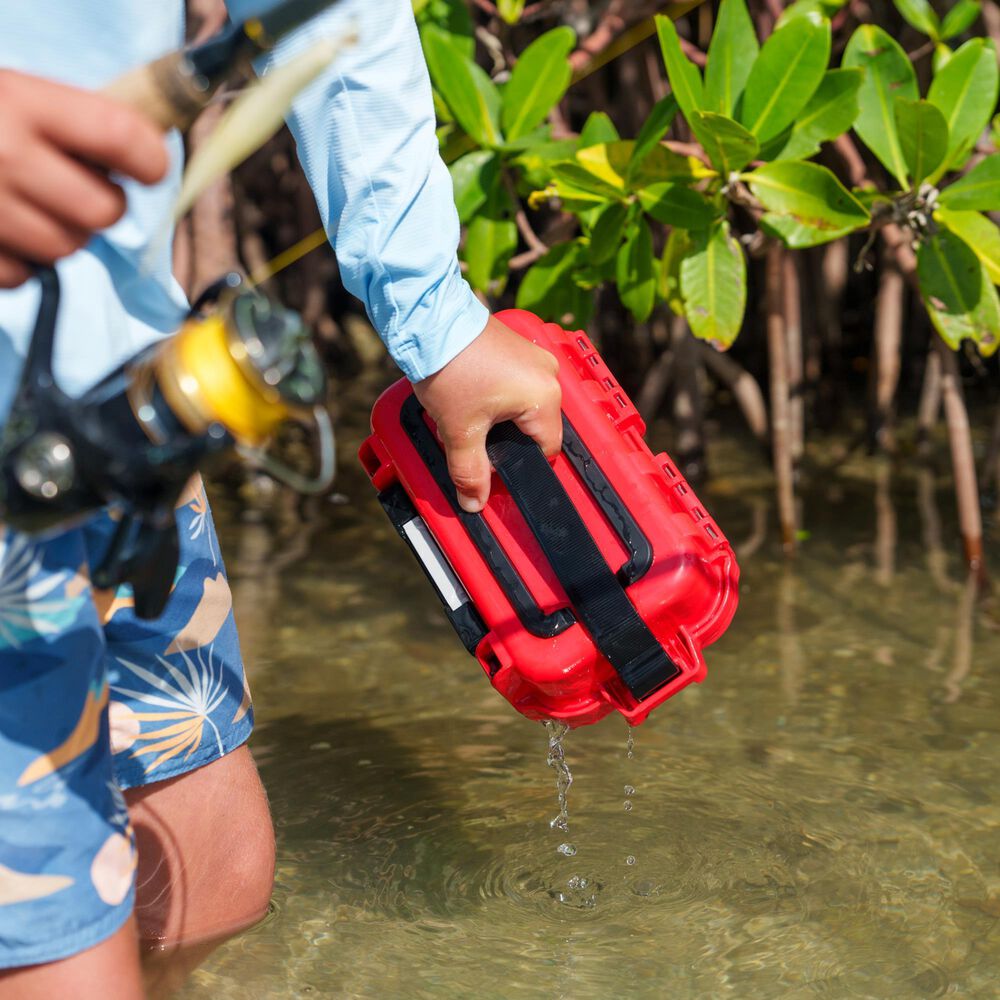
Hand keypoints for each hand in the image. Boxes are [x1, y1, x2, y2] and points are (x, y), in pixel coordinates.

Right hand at [0, 70, 168, 286]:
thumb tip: (145, 159)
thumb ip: (77, 124)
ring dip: (59, 235)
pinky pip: (23, 276)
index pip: (123, 137)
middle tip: (77, 190)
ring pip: (67, 249)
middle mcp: (4, 154)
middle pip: (103, 212)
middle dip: (100, 206)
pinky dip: (17, 261)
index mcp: (24, 102)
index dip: (149, 160)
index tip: (146, 169)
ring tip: (28, 206)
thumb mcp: (15, 95)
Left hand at [412, 314, 562, 512]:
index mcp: (544, 397)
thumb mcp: (459, 429)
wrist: (430, 319)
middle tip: (473, 436)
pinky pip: (515, 382)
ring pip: (523, 405)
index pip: (545, 450)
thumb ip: (469, 471)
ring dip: (498, 416)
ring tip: (468, 411)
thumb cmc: (451, 367)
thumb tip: (474, 502)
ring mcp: (534, 357)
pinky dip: (496, 394)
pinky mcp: (517, 347)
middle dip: (504, 439)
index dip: (517, 463)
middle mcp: (547, 375)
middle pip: (534, 428)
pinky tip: (471, 393)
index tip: (491, 463)